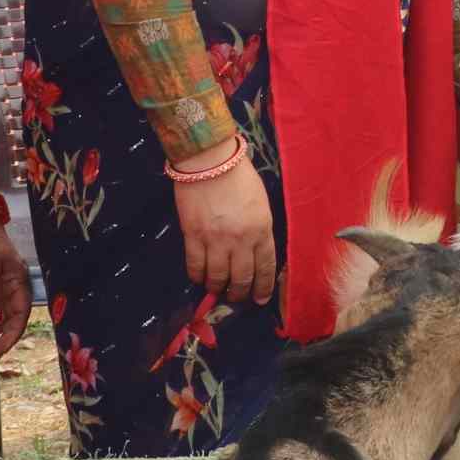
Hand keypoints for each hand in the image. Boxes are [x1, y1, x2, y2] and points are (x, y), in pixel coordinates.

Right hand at [173, 142, 276, 303]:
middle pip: (242, 278)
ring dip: (218, 288)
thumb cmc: (239, 177)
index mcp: (262, 230)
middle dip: (240, 293)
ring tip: (217, 290)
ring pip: (218, 278)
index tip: (260, 298)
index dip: (263, 288)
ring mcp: (216, 240)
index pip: (266, 268)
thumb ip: (260, 229)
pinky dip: (197, 277)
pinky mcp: (193, 237)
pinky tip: (199, 278)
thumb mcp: (261, 203)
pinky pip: (195, 266)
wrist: (210, 161)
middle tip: (237, 297)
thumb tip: (255, 251)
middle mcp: (241, 240)